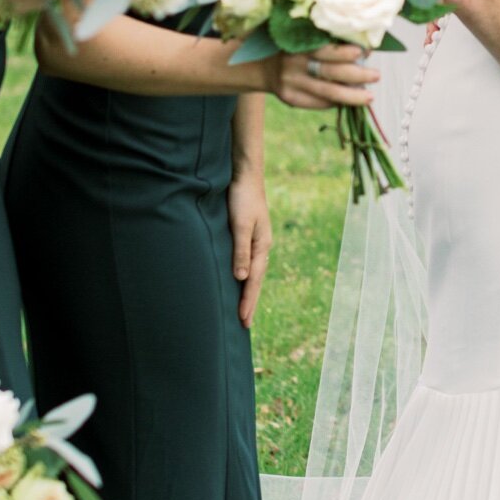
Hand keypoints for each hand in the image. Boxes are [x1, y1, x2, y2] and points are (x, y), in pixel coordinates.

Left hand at [227, 167, 272, 323]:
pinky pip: (245, 263)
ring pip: (251, 273)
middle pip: (255, 281)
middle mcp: (260, 246)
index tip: (243, 321)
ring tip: (242, 309)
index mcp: (262, 246)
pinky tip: (237, 281)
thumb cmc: (242, 197)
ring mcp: (254, 241)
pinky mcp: (245, 235)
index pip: (253, 281)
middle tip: (244, 325)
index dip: (248, 302)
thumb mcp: (241, 225)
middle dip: (250, 302)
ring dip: (247, 292)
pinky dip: (242, 277)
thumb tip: (241, 278)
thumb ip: (240, 250)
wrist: (244, 174)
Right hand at [261, 44, 379, 109]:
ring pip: (328, 92)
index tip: (364, 52)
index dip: (344, 52)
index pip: (324, 50)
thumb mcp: (303, 40)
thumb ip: (327, 44)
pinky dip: (336, 102)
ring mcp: (291, 83)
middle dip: (357, 75)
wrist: (263, 68)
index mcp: (298, 44)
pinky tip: (349, 101)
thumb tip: (363, 52)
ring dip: (352, 95)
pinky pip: (319, 103)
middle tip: (376, 75)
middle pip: (330, 72)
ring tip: (369, 97)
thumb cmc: (293, 50)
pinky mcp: (290, 98)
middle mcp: (293, 64)